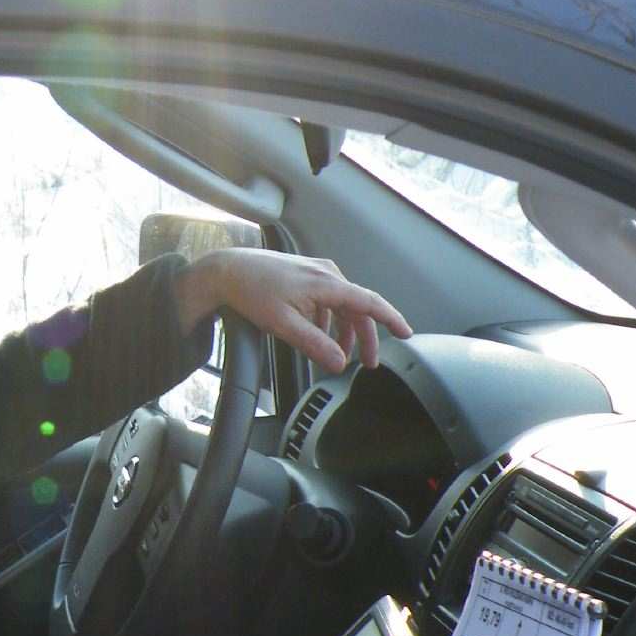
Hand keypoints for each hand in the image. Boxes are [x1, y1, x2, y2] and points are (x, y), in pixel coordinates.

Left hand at [172, 249, 412, 373]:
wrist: (228, 271)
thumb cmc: (251, 291)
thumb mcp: (283, 325)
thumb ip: (314, 345)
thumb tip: (339, 363)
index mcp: (327, 283)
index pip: (369, 303)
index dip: (391, 320)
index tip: (407, 335)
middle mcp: (328, 274)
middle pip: (358, 309)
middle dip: (365, 338)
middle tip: (368, 363)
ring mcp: (318, 272)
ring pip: (344, 306)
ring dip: (344, 332)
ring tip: (338, 355)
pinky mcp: (308, 275)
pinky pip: (329, 301)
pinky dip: (330, 321)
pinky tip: (318, 335)